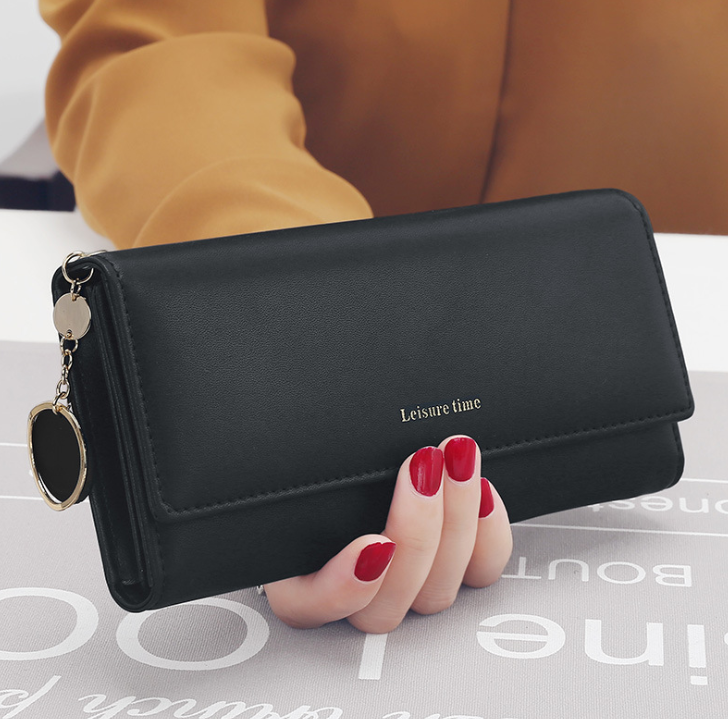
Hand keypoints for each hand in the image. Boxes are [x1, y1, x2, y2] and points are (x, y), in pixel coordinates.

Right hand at [263, 434, 512, 632]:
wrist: (378, 434)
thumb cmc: (319, 443)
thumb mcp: (301, 448)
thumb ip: (287, 463)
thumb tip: (285, 441)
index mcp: (296, 566)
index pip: (307, 605)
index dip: (341, 588)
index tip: (373, 543)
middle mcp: (351, 588)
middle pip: (383, 607)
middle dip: (416, 534)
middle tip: (424, 463)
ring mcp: (407, 582)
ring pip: (434, 594)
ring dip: (453, 524)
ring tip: (456, 459)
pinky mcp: (453, 565)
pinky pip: (478, 575)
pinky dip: (487, 537)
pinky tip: (483, 492)